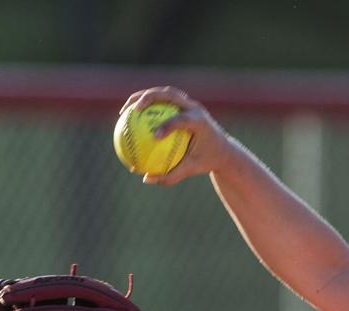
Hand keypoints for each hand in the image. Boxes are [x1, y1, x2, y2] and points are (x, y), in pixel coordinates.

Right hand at [120, 86, 238, 185]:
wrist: (223, 149)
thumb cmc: (206, 161)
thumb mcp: (190, 170)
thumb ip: (170, 176)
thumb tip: (146, 179)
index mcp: (200, 122)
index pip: (183, 119)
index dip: (168, 125)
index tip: (154, 136)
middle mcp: (195, 108)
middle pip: (170, 94)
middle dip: (150, 98)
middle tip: (134, 109)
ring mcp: (189, 103)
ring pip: (163, 93)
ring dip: (143, 96)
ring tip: (126, 109)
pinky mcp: (183, 104)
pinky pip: (162, 102)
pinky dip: (146, 106)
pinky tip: (130, 118)